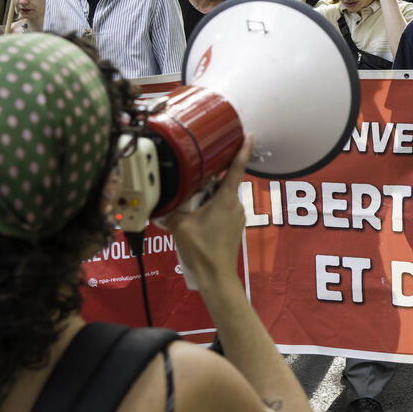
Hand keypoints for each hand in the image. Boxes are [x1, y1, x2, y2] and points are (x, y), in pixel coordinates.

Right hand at [163, 136, 252, 282]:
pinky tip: (197, 219)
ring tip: (191, 208)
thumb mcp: (179, 226)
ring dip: (208, 198)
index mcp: (225, 199)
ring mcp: (237, 217)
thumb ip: (171, 209)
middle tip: (193, 183)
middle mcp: (235, 205)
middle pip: (222, 183)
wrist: (216, 276)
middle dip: (208, 181)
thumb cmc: (202, 251)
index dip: (243, 150)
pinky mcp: (234, 227)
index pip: (236, 169)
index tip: (249, 135)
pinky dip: (210, 209)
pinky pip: (222, 210)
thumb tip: (163, 202)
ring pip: (221, 197)